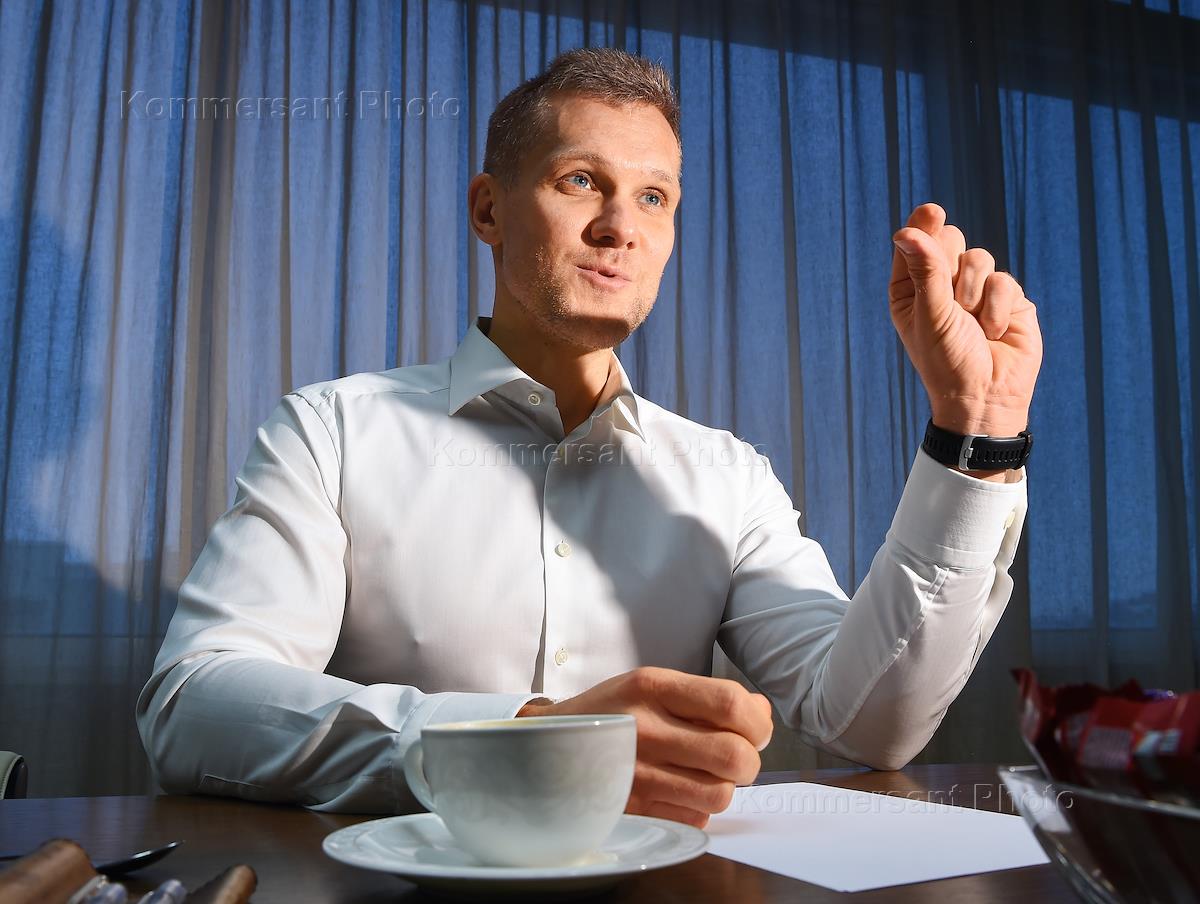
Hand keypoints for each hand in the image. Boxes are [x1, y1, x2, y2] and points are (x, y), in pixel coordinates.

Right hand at [517, 667, 772, 827]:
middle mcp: (643, 727)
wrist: (543, 747)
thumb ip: (707, 697)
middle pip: (735, 756)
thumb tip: (761, 714)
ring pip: (719, 795)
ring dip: (722, 789)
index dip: (757, 723)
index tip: (754, 730)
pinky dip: (696, 810)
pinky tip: (677, 792)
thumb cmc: (609, 713)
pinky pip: (693, 818)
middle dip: (748, 762)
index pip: (731, 702)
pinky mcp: (630, 809)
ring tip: (704, 776)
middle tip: (734, 758)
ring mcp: (635, 772)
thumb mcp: (651, 686)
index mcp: (651, 686)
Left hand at [889, 203, 1042, 438]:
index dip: (922, 226)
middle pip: (950, 238)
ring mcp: (976, 289)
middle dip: (953, 265)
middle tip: (952, 300)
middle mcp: (941, 285)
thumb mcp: (931, 314)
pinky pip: (1005, 280)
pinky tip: (994, 333)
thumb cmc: (947, 361)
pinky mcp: (1007, 299)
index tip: (932, 212)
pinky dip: (999, 307)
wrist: (986, 397)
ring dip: (975, 293)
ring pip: (979, 257)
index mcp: (911, 289)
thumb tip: (906, 230)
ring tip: (973, 326)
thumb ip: (925, 269)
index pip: (914, 242)